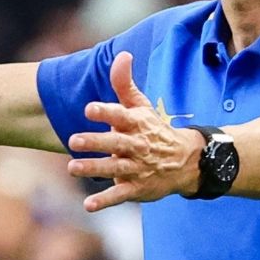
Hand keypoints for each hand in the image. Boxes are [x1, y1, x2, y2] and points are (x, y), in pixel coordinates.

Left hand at [66, 52, 202, 211]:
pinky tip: (88, 205)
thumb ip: (125, 83)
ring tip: (72, 167)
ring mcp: (137, 168)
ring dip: (94, 168)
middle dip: (95, 142)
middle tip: (73, 139)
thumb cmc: (154, 129)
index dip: (105, 112)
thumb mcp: (142, 106)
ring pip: (115, 168)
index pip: (121, 115)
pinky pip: (120, 195)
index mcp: (137, 124)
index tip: (88, 109)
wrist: (186, 161)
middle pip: (115, 143)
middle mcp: (137, 146)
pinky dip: (105, 201)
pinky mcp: (137, 188)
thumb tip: (122, 54)